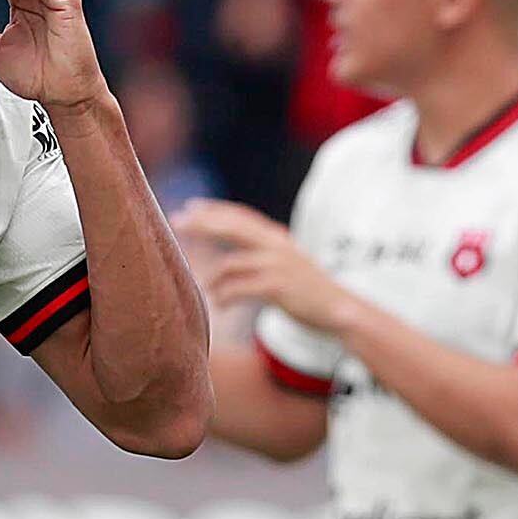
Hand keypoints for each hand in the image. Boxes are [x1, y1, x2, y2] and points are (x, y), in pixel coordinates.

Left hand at [178, 197, 353, 334]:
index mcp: (277, 238)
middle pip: (232, 227)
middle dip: (203, 223)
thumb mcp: (287, 265)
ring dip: (213, 280)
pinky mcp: (277, 287)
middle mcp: (276, 245)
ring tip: (208, 291)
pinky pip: (239, 289)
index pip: (241, 217)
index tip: (189, 208)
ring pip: (231, 264)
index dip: (214, 211)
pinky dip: (224, 297)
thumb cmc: (308, 291)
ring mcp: (277, 265)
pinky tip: (220, 306)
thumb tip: (232, 261)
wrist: (339, 310)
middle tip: (177, 222)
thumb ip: (263, 257)